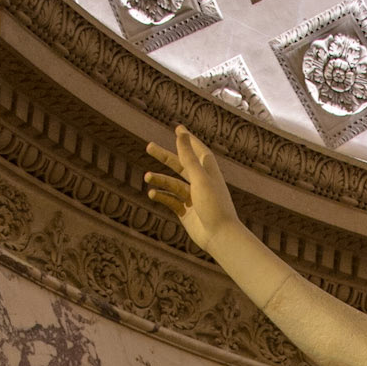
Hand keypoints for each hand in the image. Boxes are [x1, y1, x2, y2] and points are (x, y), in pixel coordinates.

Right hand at [144, 125, 239, 253]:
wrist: (219, 236)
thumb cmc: (213, 205)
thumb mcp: (199, 178)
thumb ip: (188, 156)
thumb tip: (181, 133)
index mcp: (209, 173)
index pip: (199, 152)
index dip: (189, 141)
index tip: (178, 129)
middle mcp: (201, 184)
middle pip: (181, 165)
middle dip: (165, 156)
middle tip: (148, 146)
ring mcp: (193, 198)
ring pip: (173, 184)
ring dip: (160, 179)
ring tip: (147, 177)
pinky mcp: (186, 212)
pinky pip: (171, 201)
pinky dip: (162, 196)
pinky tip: (152, 194)